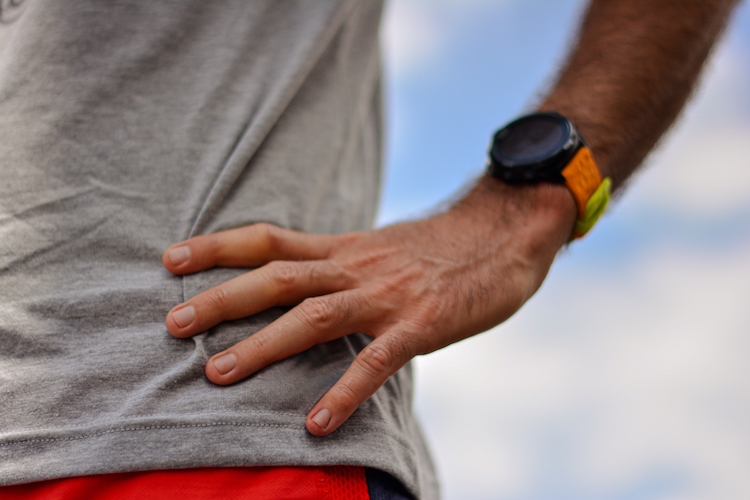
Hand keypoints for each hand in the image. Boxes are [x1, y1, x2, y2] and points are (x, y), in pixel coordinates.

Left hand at [162, 178, 576, 435]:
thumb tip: (304, 289)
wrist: (506, 231)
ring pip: (314, 317)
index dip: (219, 246)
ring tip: (218, 374)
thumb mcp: (381, 249)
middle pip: (277, 277)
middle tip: (173, 323)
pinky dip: (344, 392)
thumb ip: (342, 266)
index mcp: (344, 249)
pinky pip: (376, 362)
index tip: (172, 258)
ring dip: (263, 345)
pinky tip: (317, 423)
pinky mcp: (422, 324)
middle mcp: (356, 267)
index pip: (269, 240)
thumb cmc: (441, 249)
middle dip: (222, 299)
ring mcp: (387, 296)